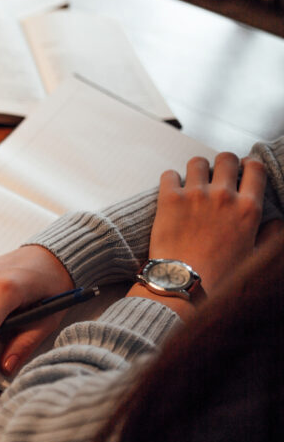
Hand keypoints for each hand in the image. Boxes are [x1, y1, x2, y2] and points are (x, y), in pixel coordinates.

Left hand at [147, 153, 265, 297]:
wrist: (184, 282)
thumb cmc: (220, 275)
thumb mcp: (254, 255)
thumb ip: (268, 234)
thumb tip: (276, 222)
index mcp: (248, 208)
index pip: (255, 168)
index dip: (248, 165)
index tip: (241, 170)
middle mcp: (223, 197)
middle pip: (225, 158)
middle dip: (222, 163)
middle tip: (216, 175)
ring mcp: (195, 195)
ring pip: (196, 162)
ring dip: (196, 169)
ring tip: (193, 181)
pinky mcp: (169, 199)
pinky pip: (169, 174)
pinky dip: (170, 180)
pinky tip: (172, 191)